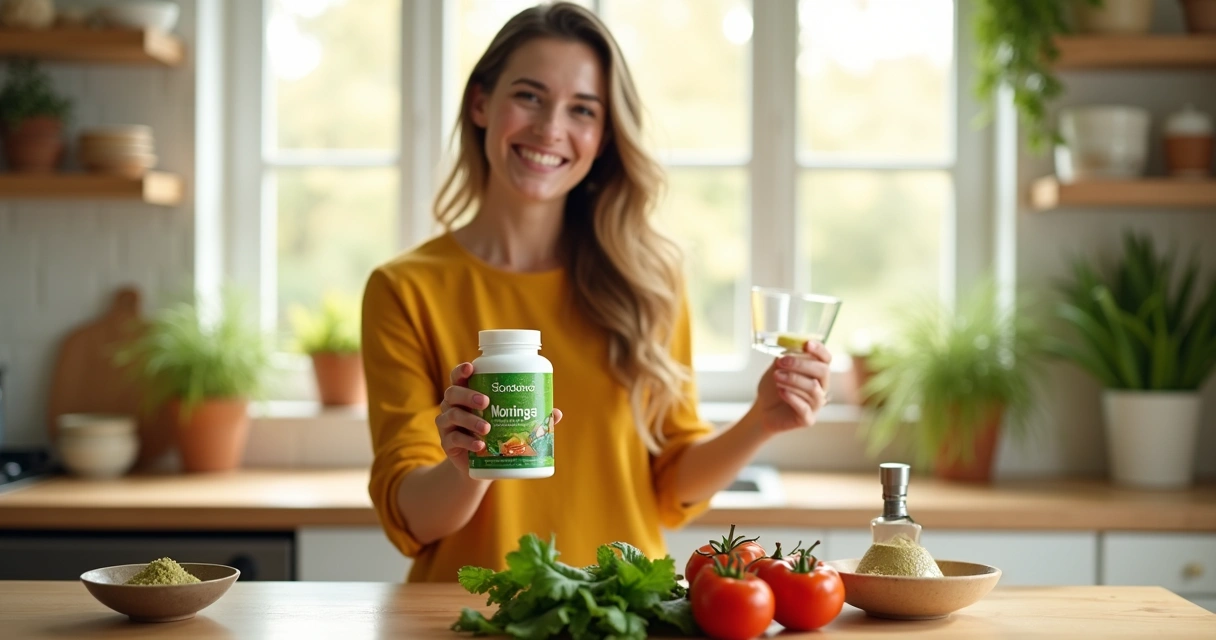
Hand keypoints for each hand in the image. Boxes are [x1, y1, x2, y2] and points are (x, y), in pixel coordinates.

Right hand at [437, 362, 563, 471]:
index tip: (472, 368)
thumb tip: (557, 413)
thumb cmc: (497, 435)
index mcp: (467, 393)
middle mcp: (454, 405)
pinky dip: (468, 441)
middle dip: (468, 394)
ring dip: (471, 420)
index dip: (462, 370)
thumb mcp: (511, 423)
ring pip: (452, 414)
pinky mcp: (447, 443)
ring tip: (487, 428)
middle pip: (453, 392)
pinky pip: (453, 439)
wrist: (481, 466)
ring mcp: (448, 424)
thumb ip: (531, 417)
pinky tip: (480, 445)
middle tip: (486, 402)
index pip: (459, 376)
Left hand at [751, 340, 831, 434]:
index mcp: (816, 372)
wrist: (763, 410)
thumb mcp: (776, 368)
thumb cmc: (773, 388)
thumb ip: (784, 356)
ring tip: (776, 377)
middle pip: (823, 371)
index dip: (819, 350)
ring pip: (813, 389)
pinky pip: (805, 407)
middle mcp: (821, 387)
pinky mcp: (808, 419)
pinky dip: (792, 397)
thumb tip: (789, 344)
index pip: (826, 359)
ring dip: (793, 380)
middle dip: (801, 364)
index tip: (807, 344)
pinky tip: (781, 391)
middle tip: (781, 362)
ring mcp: (816, 404)